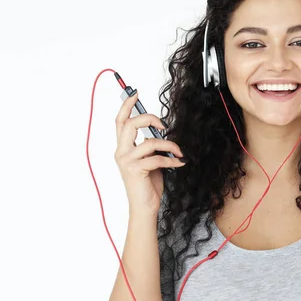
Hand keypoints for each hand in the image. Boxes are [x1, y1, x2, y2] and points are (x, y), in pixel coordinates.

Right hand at [113, 90, 185, 216]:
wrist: (145, 207)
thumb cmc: (148, 184)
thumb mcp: (150, 160)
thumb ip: (151, 146)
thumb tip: (162, 131)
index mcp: (123, 148)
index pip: (120, 122)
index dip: (127, 106)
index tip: (136, 93)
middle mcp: (121, 152)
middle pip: (130, 124)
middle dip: (149, 118)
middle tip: (163, 124)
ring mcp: (127, 161)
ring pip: (150, 142)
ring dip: (169, 145)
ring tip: (178, 152)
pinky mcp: (135, 170)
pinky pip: (158, 158)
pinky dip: (172, 160)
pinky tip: (179, 163)